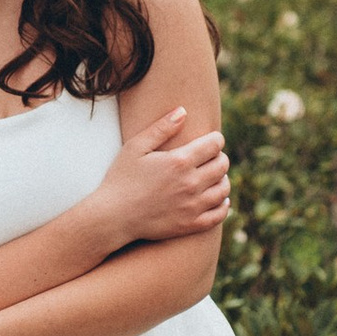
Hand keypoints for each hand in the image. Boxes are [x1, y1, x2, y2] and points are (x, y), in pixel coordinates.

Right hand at [95, 104, 231, 246]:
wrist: (112, 217)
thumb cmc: (120, 179)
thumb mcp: (135, 147)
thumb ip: (161, 128)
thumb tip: (183, 111)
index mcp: (179, 161)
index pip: (214, 145)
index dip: (215, 139)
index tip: (211, 140)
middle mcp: (190, 183)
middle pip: (222, 165)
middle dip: (219, 157)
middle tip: (211, 157)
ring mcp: (192, 206)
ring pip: (223, 189)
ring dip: (222, 179)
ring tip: (214, 176)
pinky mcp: (190, 225)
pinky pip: (219, 215)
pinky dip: (223, 205)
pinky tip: (218, 200)